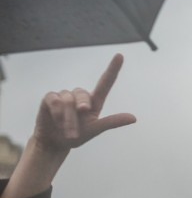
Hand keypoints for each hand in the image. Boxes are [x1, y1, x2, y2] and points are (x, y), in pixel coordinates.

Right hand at [0, 54, 135, 197]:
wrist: (55, 143)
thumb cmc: (77, 136)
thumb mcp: (95, 130)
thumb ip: (112, 122)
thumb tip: (134, 118)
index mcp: (94, 102)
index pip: (105, 83)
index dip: (113, 69)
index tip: (120, 55)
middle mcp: (80, 96)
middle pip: (83, 95)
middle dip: (78, 115)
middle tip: (75, 132)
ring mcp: (65, 95)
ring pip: (68, 100)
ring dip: (67, 119)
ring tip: (66, 131)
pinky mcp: (50, 97)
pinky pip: (55, 100)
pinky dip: (57, 112)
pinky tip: (56, 120)